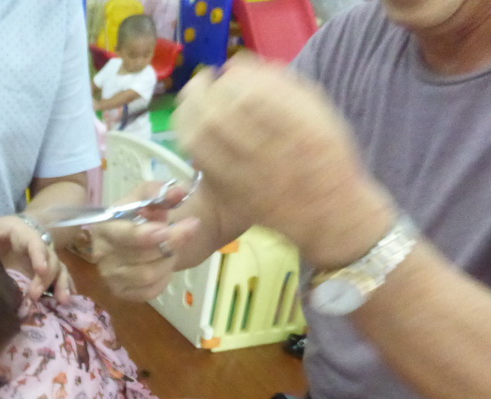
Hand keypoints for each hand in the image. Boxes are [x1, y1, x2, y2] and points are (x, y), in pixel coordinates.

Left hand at [0, 215, 73, 301]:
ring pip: (59, 270)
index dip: (39, 255)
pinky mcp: (45, 273)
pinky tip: (69, 303)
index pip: (34, 242)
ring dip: (62, 285)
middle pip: (50, 259)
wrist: (1, 235)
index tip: (40, 270)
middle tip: (34, 296)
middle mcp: (38, 245)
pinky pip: (60, 280)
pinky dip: (66, 289)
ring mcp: (43, 260)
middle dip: (45, 278)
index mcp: (22, 232)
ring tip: (63, 302)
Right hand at [91, 181, 201, 301]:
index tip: (167, 229)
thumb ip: (163, 191)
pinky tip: (164, 265)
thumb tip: (178, 193)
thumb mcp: (150, 194)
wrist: (140, 235)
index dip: (148, 234)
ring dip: (168, 260)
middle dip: (171, 242)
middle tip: (190, 228)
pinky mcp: (120, 292)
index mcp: (104, 227)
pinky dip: (163, 279)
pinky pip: (149, 291)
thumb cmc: (143, 213)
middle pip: (142, 256)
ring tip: (172, 248)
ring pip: (148, 275)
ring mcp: (109, 276)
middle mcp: (101, 254)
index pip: (126, 235)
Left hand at [174, 55, 394, 268]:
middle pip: (222, 112)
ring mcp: (251, 173)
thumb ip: (284, 87)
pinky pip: (201, 159)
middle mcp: (275, 150)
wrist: (329, 211)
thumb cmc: (325, 156)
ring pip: (206, 134)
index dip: (231, 77)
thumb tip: (239, 66)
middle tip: (201, 81)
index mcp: (302, 125)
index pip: (252, 92)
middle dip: (204, 91)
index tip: (226, 70)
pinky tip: (190, 126)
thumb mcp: (320, 113)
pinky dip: (190, 136)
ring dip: (191, 111)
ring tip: (191, 99)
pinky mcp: (235, 190)